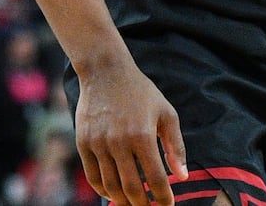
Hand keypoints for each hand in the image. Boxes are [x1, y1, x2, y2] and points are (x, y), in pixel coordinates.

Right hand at [75, 55, 188, 205]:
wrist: (105, 72)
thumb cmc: (141, 92)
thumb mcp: (166, 113)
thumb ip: (175, 146)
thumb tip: (183, 176)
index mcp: (142, 135)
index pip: (155, 178)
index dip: (162, 197)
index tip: (167, 205)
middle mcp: (118, 142)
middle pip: (131, 188)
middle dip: (142, 205)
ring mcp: (98, 143)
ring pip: (110, 186)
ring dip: (123, 201)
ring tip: (133, 205)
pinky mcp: (83, 142)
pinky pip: (93, 176)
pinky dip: (103, 190)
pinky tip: (114, 194)